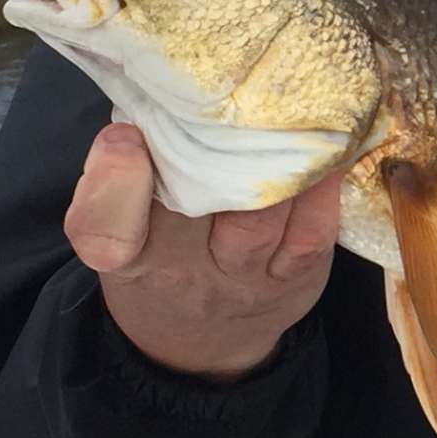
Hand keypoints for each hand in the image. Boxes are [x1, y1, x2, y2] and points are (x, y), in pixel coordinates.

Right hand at [63, 123, 341, 381]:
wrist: (197, 345)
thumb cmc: (160, 257)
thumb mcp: (126, 229)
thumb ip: (132, 173)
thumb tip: (160, 93)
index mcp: (126, 251)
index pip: (105, 226)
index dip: (114, 181)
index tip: (126, 135)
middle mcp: (182, 269)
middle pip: (195, 207)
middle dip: (218, 148)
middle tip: (238, 98)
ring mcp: (242, 278)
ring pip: (259, 220)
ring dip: (279, 164)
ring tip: (294, 113)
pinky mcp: (294, 279)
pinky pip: (312, 234)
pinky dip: (323, 191)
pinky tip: (331, 152)